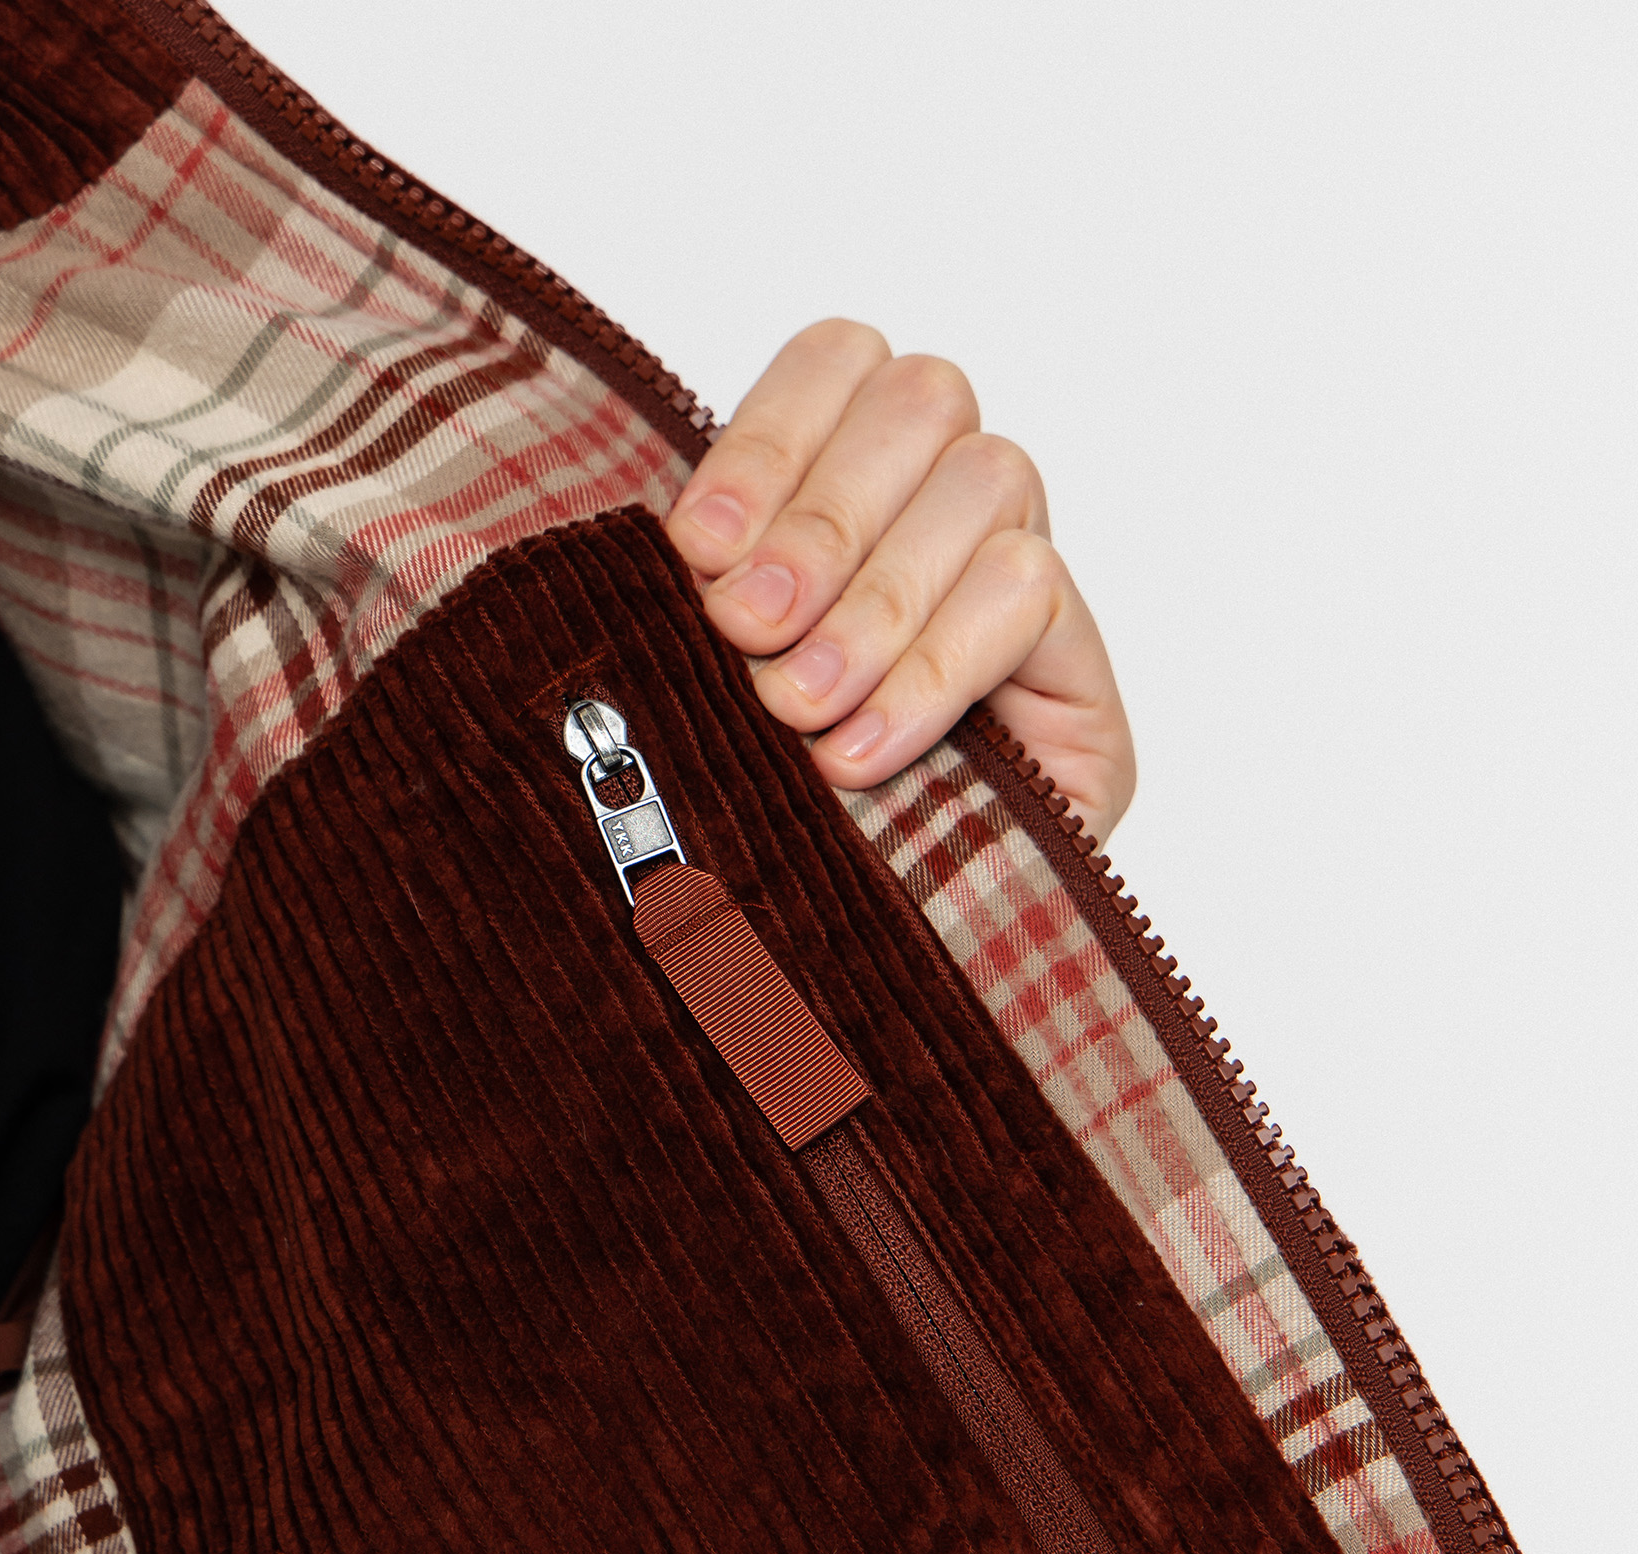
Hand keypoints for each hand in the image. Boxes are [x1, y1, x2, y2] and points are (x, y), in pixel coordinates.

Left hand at [664, 320, 1133, 841]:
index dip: (769, 436)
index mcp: (851, 488)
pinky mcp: (1081, 675)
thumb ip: (711, 609)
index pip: (840, 363)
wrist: (856, 981)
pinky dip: (931, 669)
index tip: (694, 546)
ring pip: (989, 480)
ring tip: (796, 706)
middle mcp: (947, 512)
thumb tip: (682, 556)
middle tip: (744, 627)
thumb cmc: (768, 829)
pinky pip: (1028, 596)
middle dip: (821, 517)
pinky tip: (859, 753)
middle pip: (923, 399)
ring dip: (878, 595)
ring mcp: (1025, 583)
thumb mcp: (713, 701)